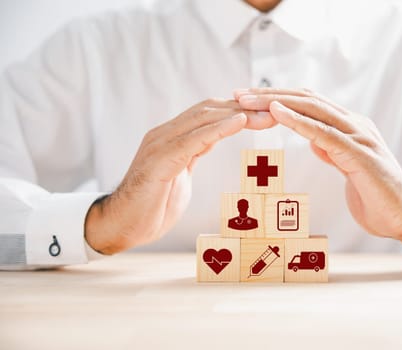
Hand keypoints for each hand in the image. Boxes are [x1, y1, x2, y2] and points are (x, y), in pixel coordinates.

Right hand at [85, 99, 275, 253]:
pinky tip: (239, 122)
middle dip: (245, 109)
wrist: (122, 226)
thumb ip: (192, 155)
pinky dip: (218, 129)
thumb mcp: (180, 175)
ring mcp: (160, 144)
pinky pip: (193, 139)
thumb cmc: (152, 206)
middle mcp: (165, 134)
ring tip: (266, 115)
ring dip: (238, 115)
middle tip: (275, 111)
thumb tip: (207, 145)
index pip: (209, 115)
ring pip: (203, 119)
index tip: (267, 114)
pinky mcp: (159, 160)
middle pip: (210, 110)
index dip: (239, 111)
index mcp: (172, 137)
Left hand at [235, 88, 401, 247]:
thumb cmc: (376, 195)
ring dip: (277, 102)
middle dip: (269, 94)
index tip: (249, 99)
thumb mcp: (348, 168)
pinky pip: (324, 133)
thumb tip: (316, 141)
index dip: (278, 98)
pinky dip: (298, 121)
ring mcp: (358, 136)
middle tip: (238, 93)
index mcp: (350, 127)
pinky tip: (277, 113)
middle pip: (306, 100)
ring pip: (313, 109)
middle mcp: (354, 125)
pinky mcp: (359, 154)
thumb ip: (334, 151)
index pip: (309, 104)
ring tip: (248, 99)